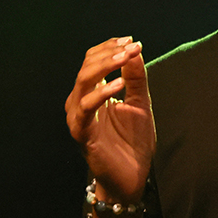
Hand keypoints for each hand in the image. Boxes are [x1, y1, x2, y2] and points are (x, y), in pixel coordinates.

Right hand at [64, 36, 154, 202]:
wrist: (132, 176)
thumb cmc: (133, 141)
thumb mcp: (140, 103)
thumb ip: (136, 78)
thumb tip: (135, 51)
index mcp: (92, 92)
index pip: (92, 60)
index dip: (110, 47)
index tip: (132, 41)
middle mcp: (80, 102)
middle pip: (86, 67)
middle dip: (109, 53)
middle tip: (131, 47)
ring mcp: (78, 117)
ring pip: (83, 81)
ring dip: (105, 66)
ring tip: (126, 57)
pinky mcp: (81, 133)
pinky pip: (86, 108)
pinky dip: (101, 92)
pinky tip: (119, 84)